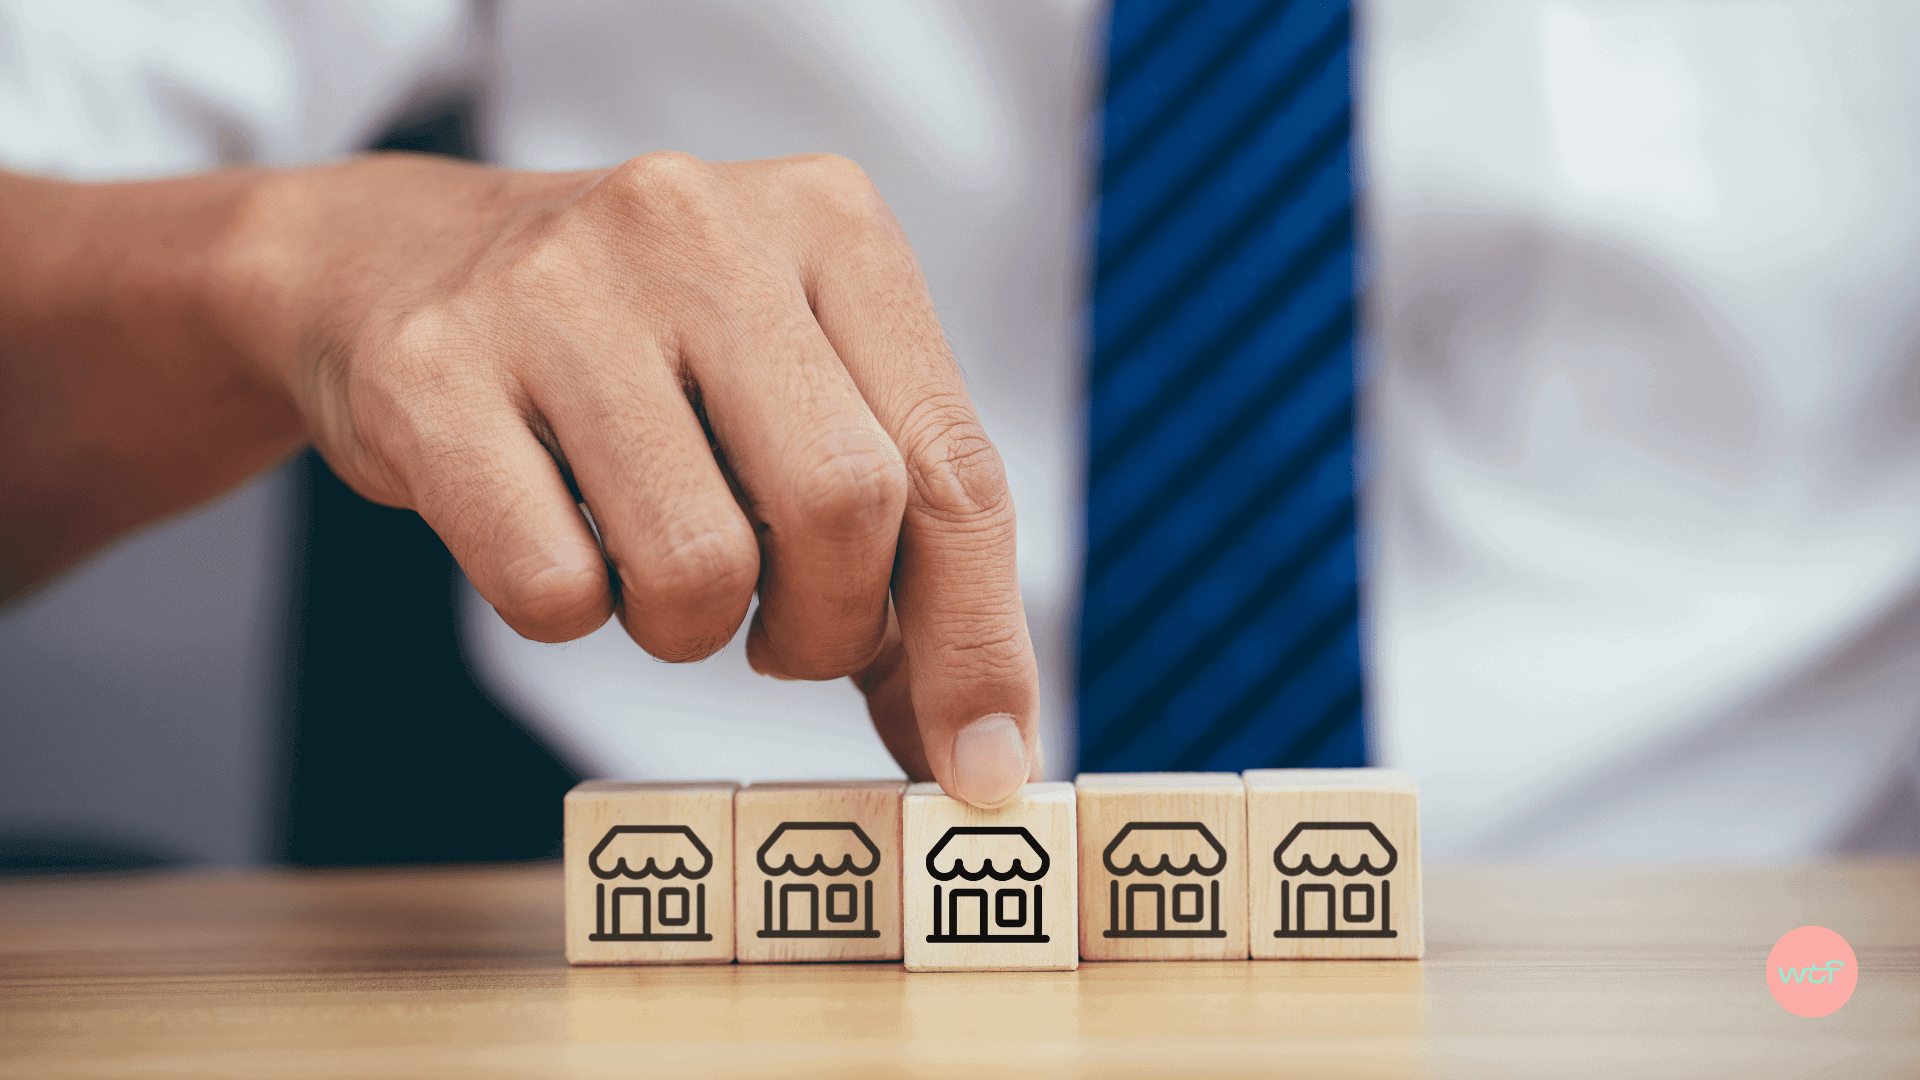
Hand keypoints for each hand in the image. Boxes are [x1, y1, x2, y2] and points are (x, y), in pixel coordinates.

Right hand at [218, 151, 1039, 804]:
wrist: (395, 266)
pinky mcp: (433, 367)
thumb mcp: (792, 390)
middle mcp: (702, 225)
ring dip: (692, 629)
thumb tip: (979, 745)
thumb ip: (898, 542)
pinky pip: (554, 587)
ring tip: (653, 566)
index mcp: (830, 222)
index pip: (954, 464)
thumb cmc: (638, 357)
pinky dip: (571, 613)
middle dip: (830, 630)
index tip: (985, 765)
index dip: (979, 640)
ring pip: (702, 565)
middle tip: (785, 642)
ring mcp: (558, 287)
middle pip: (847, 509)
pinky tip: (556, 537)